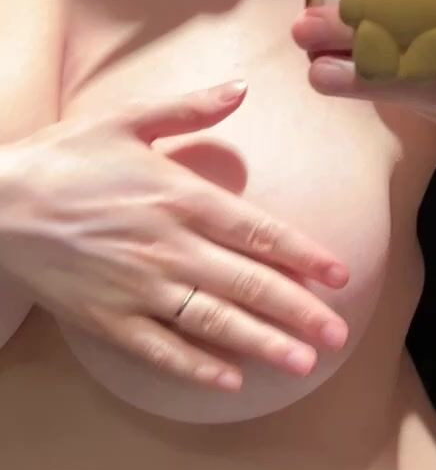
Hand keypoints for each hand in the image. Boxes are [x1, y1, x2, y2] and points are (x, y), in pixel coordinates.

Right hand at [0, 84, 353, 389]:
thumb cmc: (61, 158)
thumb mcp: (125, 120)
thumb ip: (190, 108)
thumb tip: (244, 87)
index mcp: (180, 198)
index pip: (258, 232)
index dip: (304, 256)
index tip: (341, 275)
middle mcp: (167, 247)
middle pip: (246, 283)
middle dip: (298, 311)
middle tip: (339, 335)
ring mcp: (136, 287)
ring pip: (212, 321)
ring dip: (261, 344)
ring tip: (302, 363)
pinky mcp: (104, 318)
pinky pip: (158, 348)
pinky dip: (195, 367)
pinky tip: (230, 382)